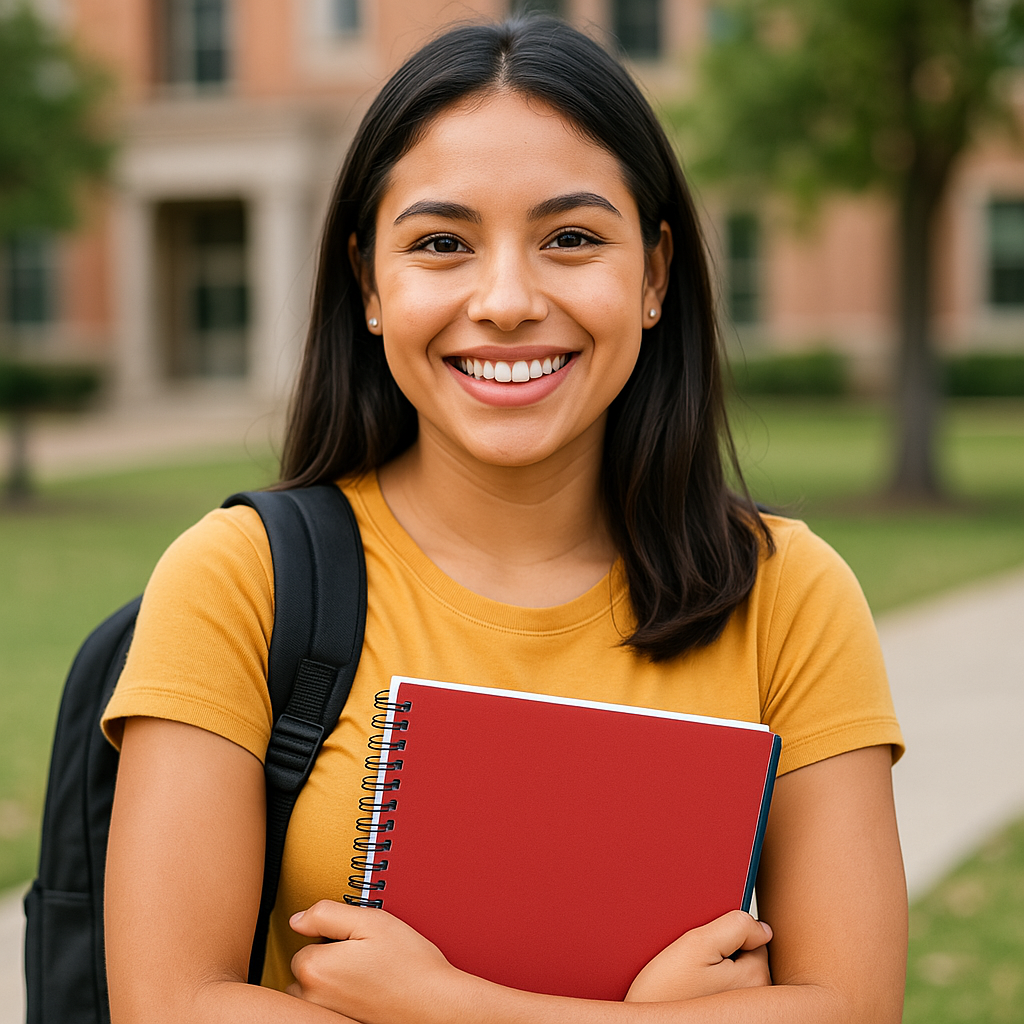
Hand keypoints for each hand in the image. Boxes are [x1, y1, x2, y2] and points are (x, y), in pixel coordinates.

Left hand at [286, 901, 464, 1023]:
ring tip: (364, 975)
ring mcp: (326, 1016)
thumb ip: (326, 914)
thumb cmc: (409, 964)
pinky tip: (366, 992)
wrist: (436, 1004)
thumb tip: (298, 919)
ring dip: (330, 981)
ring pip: (314, 990)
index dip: (330, 935)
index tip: (356, 939)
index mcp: (315, 970)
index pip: (303, 942)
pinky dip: (341, 998)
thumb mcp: (371, 920)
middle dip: (326, 959)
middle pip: (305, 969)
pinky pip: (328, 1006)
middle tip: (362, 955)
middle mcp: (314, 999)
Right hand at [624, 910, 771, 1002]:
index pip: (755, 939)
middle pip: (747, 959)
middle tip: (694, 964)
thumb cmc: (664, 992)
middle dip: (724, 954)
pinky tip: (690, 990)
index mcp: (755, 979)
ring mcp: (741, 1014)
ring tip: (689, 978)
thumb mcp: (696, 944)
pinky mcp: (727, 1019)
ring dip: (715, 971)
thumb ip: (735, 926)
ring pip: (735, 976)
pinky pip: (725, 994)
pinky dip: (710, 988)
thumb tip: (763, 928)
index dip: (727, 933)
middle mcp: (755, 1003)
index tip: (705, 944)